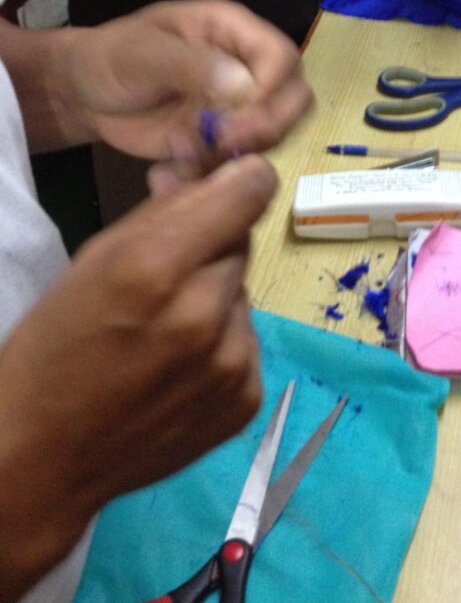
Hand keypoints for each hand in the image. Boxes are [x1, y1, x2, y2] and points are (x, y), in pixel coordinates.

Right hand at [0, 155, 274, 599]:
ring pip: (243, 294)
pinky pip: (247, 342)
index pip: (247, 193)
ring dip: (217, 297)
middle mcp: (204, 315)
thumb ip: (162, 211)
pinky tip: (179, 367)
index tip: (231, 184)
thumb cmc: (55, 346)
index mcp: (155, 270)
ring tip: (166, 330)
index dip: (242, 181)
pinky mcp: (245, 400)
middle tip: (166, 274)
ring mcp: (231, 364)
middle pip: (241, 244)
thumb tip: (213, 169)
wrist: (43, 460)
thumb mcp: (94, 259)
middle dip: (211, 247)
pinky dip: (222, 344)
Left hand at [59, 0, 312, 164]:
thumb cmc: (110, 60)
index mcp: (232, 30)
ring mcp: (242, 103)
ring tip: (201, 150)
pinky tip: (191, 161)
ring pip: (281, 128)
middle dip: (269, 123)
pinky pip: (251, 154)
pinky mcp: (229, 136)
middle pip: (295, 95)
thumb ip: (189, 64)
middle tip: (224, 142)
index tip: (239, 114)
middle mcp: (247, 64)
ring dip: (249, 147)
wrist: (87, 96)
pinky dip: (228, 166)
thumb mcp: (141, 54)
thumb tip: (243, 85)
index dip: (272, 88)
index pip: (282, 55)